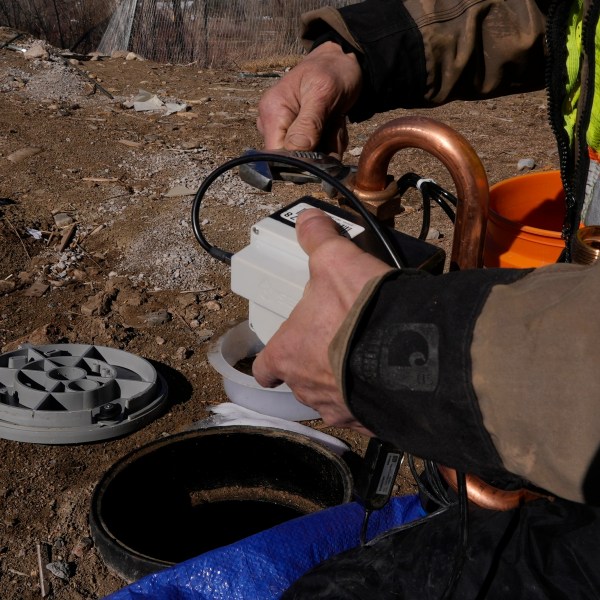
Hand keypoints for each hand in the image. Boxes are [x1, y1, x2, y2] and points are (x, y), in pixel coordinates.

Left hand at [252, 209, 392, 433]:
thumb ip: (317, 238)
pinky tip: (386, 377)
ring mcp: (339, 409)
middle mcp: (308, 387)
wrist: (409, 351)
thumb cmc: (359, 312)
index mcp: (288, 354)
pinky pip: (365, 411)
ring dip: (342, 382)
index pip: (265, 367)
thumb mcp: (335, 261)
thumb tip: (308, 218)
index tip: (276, 359)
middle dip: (313, 366)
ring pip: (332, 399)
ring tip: (364, 359)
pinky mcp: (370, 421)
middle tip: (333, 344)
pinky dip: (371, 397)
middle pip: (300, 382)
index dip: (269, 363)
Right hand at [257, 42, 361, 155]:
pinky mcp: (298, 136)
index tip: (321, 149)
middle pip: (295, 159)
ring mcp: (285, 131)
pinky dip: (330, 143)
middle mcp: (273, 125)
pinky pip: (317, 152)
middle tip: (334, 124)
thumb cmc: (332, 71)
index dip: (298, 161)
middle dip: (320, 149)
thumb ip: (309, 124)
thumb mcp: (323, 93)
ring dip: (329, 145)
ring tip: (335, 120)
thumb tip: (295, 152)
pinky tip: (334, 125)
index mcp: (272, 112)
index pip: (275, 154)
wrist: (342, 62)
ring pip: (310, 157)